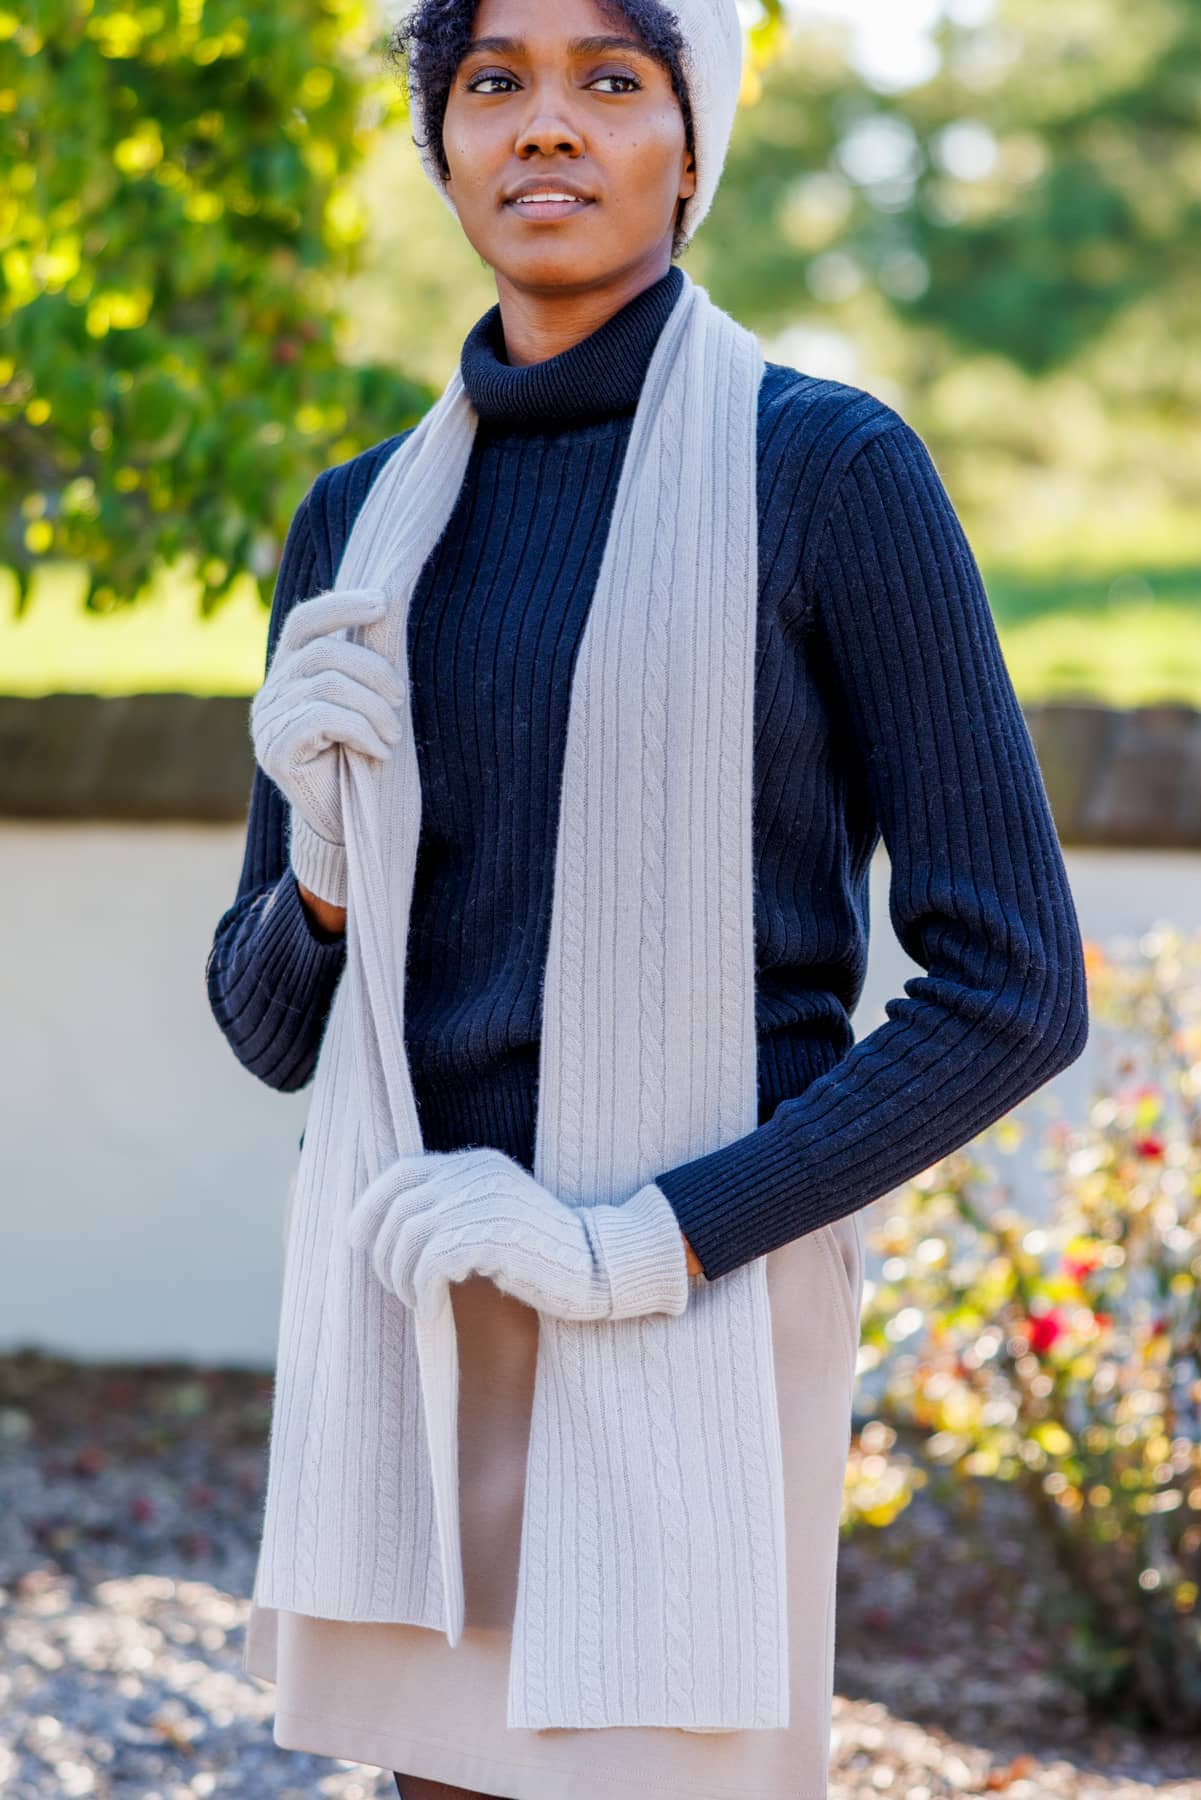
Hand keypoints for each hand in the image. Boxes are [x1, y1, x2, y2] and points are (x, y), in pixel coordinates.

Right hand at [250, 585, 405, 906]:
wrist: (343, 823)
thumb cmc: (359, 760)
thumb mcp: (362, 706)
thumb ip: (360, 670)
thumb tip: (385, 612)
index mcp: (289, 673)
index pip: (304, 622)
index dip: (341, 606)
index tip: (382, 603)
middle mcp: (271, 693)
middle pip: (323, 653)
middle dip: (373, 671)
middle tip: (401, 699)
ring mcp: (267, 723)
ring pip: (327, 685)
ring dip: (373, 707)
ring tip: (393, 734)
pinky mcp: (274, 751)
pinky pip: (323, 719)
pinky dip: (361, 731)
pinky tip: (379, 752)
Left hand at [344, 1146, 690, 1322]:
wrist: (598, 1265)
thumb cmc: (542, 1253)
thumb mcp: (494, 1215)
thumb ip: (454, 1208)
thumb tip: (388, 1229)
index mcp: (475, 1163)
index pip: (401, 1172)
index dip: (370, 1205)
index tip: (358, 1239)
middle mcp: (476, 1174)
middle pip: (398, 1209)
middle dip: (384, 1254)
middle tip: (398, 1287)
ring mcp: (484, 1202)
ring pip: (408, 1238)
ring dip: (402, 1278)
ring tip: (418, 1302)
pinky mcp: (491, 1235)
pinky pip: (429, 1263)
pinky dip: (422, 1293)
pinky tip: (432, 1312)